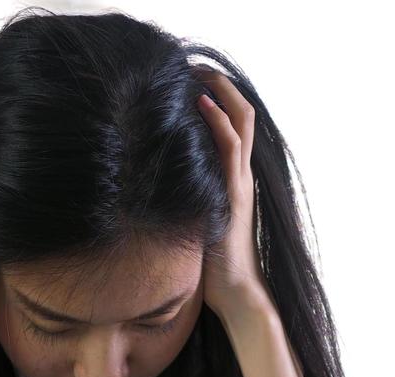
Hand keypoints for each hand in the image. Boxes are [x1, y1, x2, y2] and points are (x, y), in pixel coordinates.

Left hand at [193, 66, 276, 322]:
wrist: (236, 293)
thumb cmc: (212, 267)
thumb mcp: (194, 223)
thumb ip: (184, 201)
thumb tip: (151, 191)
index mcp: (234, 179)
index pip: (233, 125)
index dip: (217, 97)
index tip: (190, 79)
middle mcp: (241, 175)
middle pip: (242, 114)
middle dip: (219, 83)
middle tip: (192, 66)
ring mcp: (241, 182)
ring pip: (242, 121)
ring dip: (219, 91)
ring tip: (196, 71)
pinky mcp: (236, 194)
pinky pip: (232, 148)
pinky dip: (218, 121)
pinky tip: (201, 103)